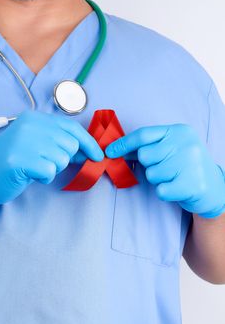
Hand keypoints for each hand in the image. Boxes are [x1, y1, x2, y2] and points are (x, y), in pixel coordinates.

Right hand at [0, 110, 103, 212]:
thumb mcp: (37, 145)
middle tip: (45, 161)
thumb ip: (61, 144)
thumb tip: (89, 151)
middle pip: (70, 144)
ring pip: (62, 158)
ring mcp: (24, 141)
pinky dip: (44, 176)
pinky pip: (50, 170)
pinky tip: (30, 174)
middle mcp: (30, 125)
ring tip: (34, 166)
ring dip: (52, 168)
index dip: (89, 142)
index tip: (98, 155)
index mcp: (35, 118)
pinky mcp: (20, 159)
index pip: (72, 127)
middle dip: (64, 158)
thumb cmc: (13, 162)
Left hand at [105, 124, 224, 217]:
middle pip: (145, 155)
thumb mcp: (169, 149)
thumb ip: (145, 147)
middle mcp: (186, 144)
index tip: (109, 151)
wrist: (213, 186)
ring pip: (151, 174)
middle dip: (148, 165)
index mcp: (179, 131)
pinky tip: (177, 187)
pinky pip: (161, 190)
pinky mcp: (192, 184)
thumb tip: (115, 148)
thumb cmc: (184, 166)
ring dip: (158, 179)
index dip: (123, 143)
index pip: (144, 135)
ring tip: (174, 177)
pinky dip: (165, 192)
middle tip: (165, 168)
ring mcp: (191, 164)